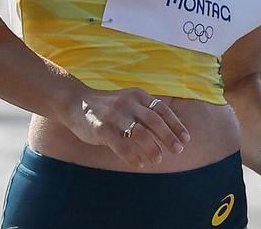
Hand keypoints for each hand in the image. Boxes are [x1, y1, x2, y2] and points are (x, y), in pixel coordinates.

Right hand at [59, 88, 190, 166]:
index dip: (176, 125)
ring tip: (158, 159)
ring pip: (139, 133)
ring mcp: (114, 115)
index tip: (186, 139)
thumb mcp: (129, 102)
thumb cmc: (108, 106)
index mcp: (138, 96)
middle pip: (154, 121)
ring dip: (152, 148)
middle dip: (168, 137)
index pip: (162, 110)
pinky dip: (132, 156)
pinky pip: (120, 145)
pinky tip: (139, 163)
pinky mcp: (101, 128)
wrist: (75, 102)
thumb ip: (146, 112)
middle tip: (178, 150)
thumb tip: (172, 130)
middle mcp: (128, 103)